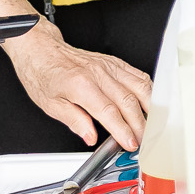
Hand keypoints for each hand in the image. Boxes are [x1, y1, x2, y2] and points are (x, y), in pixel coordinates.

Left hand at [1, 20, 151, 149]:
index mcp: (81, 85)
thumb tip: (90, 136)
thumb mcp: (50, 105)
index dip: (123, 130)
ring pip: (140, 86)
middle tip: (143, 139)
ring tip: (151, 124)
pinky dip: (148, 90)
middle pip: (129, 101)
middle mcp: (99, 73)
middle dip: (139, 124)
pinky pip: (138, 75)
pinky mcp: (115, 62)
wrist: (43, 50)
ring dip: (149, 107)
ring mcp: (109, 66)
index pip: (109, 112)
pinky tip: (149, 102)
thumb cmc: (43, 74)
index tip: (130, 143)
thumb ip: (74, 120)